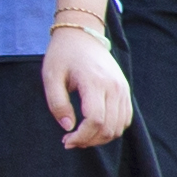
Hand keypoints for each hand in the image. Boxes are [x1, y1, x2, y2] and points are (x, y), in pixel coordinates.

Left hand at [43, 24, 133, 148]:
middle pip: (109, 127)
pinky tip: (94, 128)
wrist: (82, 35)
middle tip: (70, 141)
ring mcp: (123, 89)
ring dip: (101, 138)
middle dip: (89, 140)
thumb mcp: (50, 77)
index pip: (95, 120)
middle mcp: (114, 87)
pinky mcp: (125, 90)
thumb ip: (57, 103)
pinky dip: (111, 129)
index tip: (66, 141)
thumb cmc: (62, 55)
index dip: (81, 136)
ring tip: (81, 136)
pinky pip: (125, 119)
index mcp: (95, 82)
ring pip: (119, 127)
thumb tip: (68, 127)